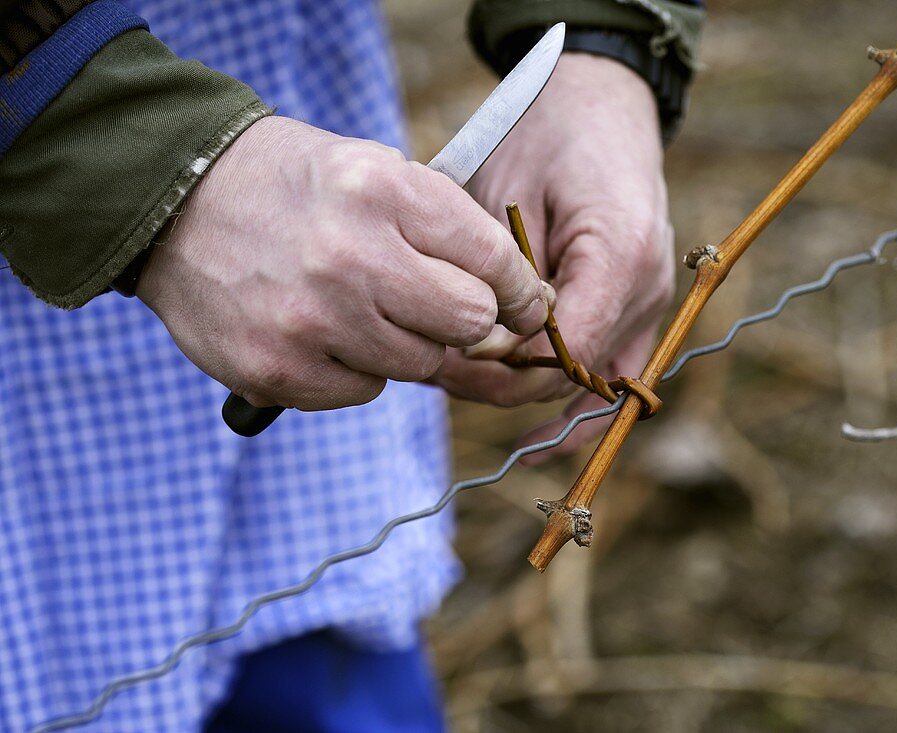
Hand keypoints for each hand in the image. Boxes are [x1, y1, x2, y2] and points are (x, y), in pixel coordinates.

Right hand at [138, 116, 551, 409]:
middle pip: (469, 323)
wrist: (175, 201)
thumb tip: (521, 300)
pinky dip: (354, 367)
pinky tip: (318, 327)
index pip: (495, 261)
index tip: (523, 301)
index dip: (521, 289)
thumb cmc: (297, 188)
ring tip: (358, 303)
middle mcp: (350, 258)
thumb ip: (448, 229)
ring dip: (405, 341)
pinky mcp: (277, 370)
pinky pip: (364, 391)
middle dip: (464, 316)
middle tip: (432, 300)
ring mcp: (310, 321)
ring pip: (420, 364)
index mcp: (384, 193)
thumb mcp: (376, 171)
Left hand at [431, 53, 674, 460]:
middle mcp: (646, 291)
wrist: (597, 105)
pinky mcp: (636, 312)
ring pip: (588, 387)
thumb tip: (479, 344)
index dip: (503, 361)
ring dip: (523, 392)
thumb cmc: (546, 135)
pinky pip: (611, 379)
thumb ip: (502, 274)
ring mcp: (649, 306)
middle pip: (571, 377)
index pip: (563, 349)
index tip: (448, 346)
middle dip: (501, 380)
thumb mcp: (508, 193)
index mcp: (620, 254)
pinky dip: (572, 411)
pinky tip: (533, 445)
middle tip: (435, 363)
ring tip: (459, 379)